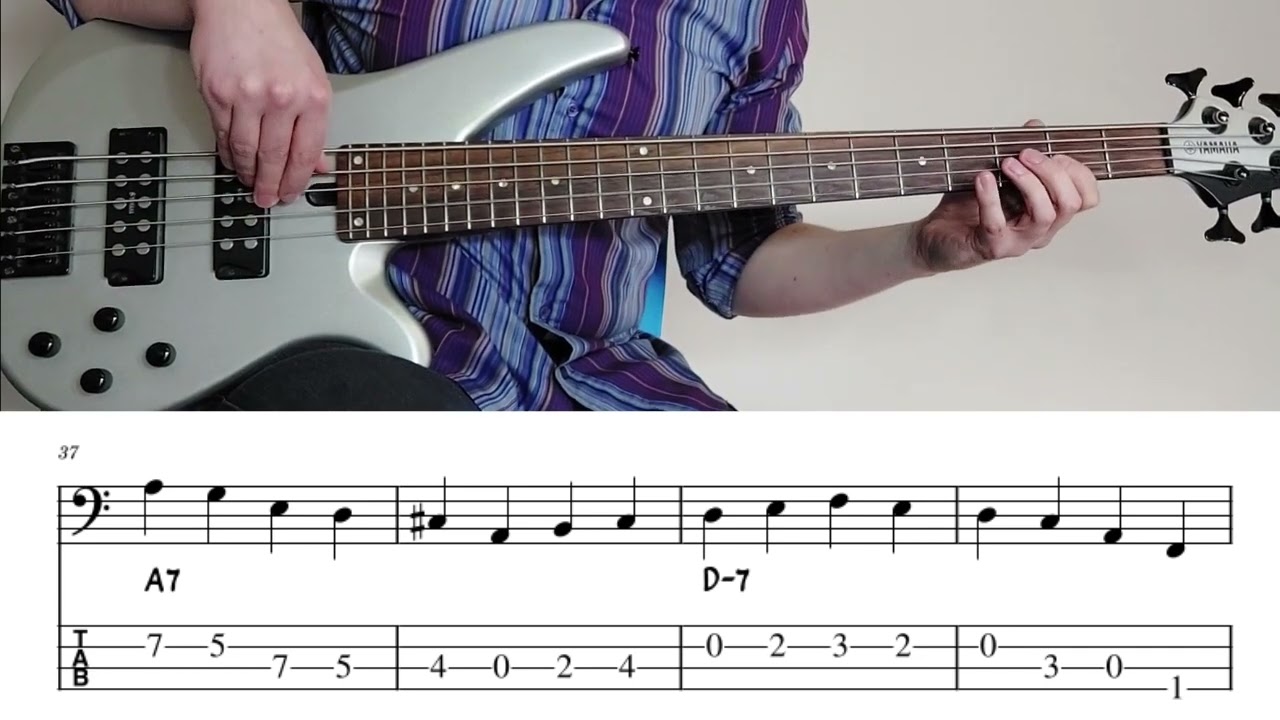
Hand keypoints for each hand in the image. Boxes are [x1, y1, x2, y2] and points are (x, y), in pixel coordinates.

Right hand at [189, 0, 331, 207]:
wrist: (241, 4)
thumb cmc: (279, 39)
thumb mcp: (312, 78)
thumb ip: (314, 124)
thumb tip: (317, 163)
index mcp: (312, 97)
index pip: (305, 154)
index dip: (297, 181)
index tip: (291, 194)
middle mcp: (281, 98)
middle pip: (275, 158)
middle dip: (270, 185)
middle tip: (266, 199)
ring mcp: (247, 96)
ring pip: (246, 150)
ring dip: (247, 173)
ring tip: (249, 183)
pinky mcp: (217, 93)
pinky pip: (223, 133)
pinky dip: (227, 152)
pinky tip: (232, 160)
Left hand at [911, 120, 1099, 272]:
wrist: (934, 236)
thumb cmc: (968, 208)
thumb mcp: (997, 174)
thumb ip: (1020, 152)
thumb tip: (1036, 126)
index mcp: (1050, 213)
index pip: (1087, 198)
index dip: (1078, 172)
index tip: (1054, 152)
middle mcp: (1040, 231)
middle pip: (1070, 203)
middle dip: (1052, 172)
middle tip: (1025, 154)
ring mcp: (1019, 242)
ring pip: (1044, 214)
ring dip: (1029, 182)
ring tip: (1006, 163)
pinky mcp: (992, 248)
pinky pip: (997, 223)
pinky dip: (990, 197)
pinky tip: (982, 178)